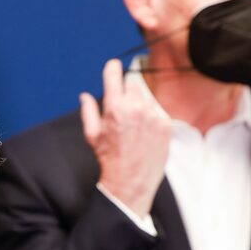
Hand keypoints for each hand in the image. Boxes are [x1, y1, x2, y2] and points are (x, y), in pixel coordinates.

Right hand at [80, 59, 171, 217]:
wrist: (131, 181)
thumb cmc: (109, 159)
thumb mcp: (92, 134)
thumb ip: (88, 110)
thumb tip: (84, 95)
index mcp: (115, 107)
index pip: (114, 73)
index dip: (112, 69)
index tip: (113, 68)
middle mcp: (136, 108)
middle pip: (132, 82)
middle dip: (126, 91)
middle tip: (122, 108)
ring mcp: (154, 115)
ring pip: (146, 96)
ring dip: (140, 103)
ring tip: (134, 125)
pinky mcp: (166, 124)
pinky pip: (158, 110)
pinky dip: (152, 116)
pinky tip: (145, 132)